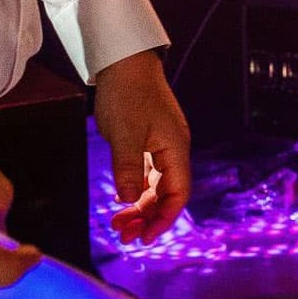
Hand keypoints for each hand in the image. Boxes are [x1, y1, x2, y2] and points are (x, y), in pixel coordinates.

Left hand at [93, 50, 190, 243]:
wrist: (125, 61)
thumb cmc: (128, 93)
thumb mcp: (125, 134)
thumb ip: (127, 169)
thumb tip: (127, 201)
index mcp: (175, 149)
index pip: (178, 193)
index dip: (164, 218)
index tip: (146, 237)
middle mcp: (173, 150)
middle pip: (167, 194)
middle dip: (149, 217)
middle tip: (124, 236)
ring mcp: (162, 145)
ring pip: (156, 185)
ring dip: (140, 207)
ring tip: (119, 224)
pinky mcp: (149, 140)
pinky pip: (147, 173)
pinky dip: (136, 190)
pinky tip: (122, 199)